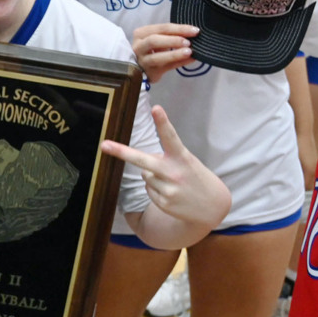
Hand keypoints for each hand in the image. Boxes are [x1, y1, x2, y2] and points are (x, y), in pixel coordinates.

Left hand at [101, 105, 229, 229]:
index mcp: (182, 157)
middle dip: (122, 152)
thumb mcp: (188, 162)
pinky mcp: (163, 202)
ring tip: (173, 182)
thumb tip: (145, 166)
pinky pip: (148, 188)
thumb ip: (168, 159)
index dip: (163, 122)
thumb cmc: (196, 177)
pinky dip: (156, 189)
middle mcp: (174, 173)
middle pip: (143, 160)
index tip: (156, 108)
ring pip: (145, 175)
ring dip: (153, 175)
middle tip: (104, 145)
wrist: (213, 207)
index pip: (171, 137)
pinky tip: (172, 192)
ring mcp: (168, 189)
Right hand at [131, 23, 197, 82]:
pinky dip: (180, 62)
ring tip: (189, 52)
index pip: (161, 28)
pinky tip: (191, 59)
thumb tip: (192, 33)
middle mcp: (139, 46)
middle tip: (188, 42)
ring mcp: (143, 61)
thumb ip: (170, 35)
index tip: (194, 30)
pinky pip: (167, 67)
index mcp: (141, 33)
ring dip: (174, 54)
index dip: (179, 28)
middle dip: (173, 40)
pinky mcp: (151, 72)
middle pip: (154, 40)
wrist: (141, 67)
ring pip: (157, 57)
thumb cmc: (151, 48)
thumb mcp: (157, 38)